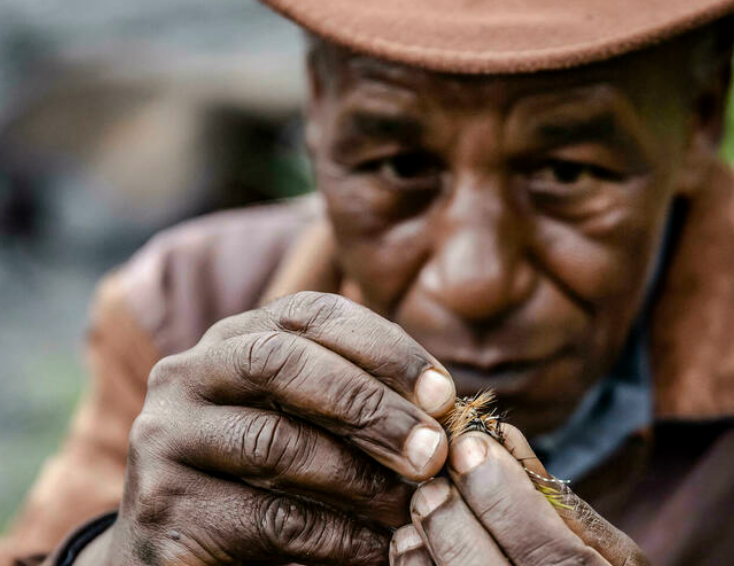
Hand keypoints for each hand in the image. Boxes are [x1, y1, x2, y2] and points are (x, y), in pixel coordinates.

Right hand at [82, 292, 455, 565]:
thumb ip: (361, 400)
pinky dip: (337, 536)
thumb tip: (446, 407)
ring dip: (362, 478)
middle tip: (434, 451)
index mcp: (236, 338)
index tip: (443, 393)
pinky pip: (268, 518)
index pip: (313, 314)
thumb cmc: (271, 478)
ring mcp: (164, 439)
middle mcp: (187, 373)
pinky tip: (378, 548)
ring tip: (416, 504)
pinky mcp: (165, 509)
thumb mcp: (315, 424)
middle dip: (371, 406)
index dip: (385, 347)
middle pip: (284, 364)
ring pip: (275, 443)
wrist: (183, 552)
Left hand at [390, 425, 649, 565]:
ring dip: (429, 551)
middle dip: (456, 524)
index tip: (470, 446)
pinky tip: (410, 544)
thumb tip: (500, 434)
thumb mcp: (607, 551)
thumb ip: (558, 500)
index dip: (505, 500)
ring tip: (421, 506)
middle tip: (432, 480)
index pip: (552, 554)